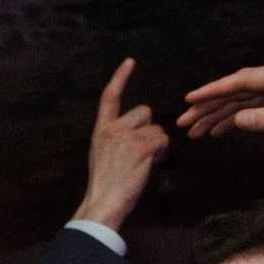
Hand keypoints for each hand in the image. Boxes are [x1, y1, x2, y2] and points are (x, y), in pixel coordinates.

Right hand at [71, 58, 168, 231]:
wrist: (103, 202)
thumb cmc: (105, 186)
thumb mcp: (103, 155)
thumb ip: (117, 138)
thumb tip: (141, 133)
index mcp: (101, 130)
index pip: (110, 97)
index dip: (120, 78)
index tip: (130, 62)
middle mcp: (113, 128)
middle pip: (144, 111)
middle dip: (148, 128)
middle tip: (139, 152)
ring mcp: (126, 136)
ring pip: (156, 128)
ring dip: (155, 144)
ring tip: (142, 163)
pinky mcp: (141, 146)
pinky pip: (162, 140)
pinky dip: (160, 153)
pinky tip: (148, 165)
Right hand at [175, 59, 263, 174]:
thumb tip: (237, 119)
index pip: (244, 80)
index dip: (214, 90)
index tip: (189, 101)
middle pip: (240, 90)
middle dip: (211, 106)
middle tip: (184, 123)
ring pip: (247, 101)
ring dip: (221, 116)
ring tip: (197, 132)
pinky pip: (259, 109)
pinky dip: (240, 120)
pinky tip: (224, 130)